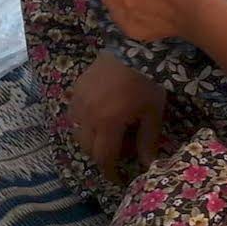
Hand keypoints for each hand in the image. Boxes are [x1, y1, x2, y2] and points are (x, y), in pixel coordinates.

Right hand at [67, 54, 167, 182]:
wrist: (132, 47)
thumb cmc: (146, 81)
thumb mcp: (152, 112)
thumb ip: (148, 140)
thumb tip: (148, 165)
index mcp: (108, 122)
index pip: (103, 157)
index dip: (110, 171)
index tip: (118, 178)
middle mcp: (88, 114)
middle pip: (87, 147)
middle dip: (101, 156)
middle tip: (118, 154)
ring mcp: (78, 100)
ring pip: (77, 131)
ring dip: (90, 139)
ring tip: (107, 135)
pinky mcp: (76, 88)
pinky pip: (73, 113)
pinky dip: (83, 122)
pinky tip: (98, 116)